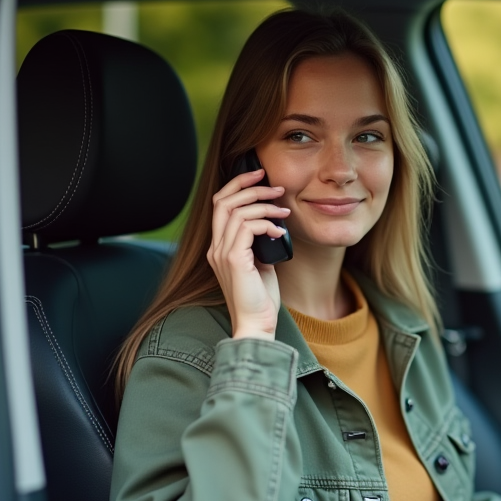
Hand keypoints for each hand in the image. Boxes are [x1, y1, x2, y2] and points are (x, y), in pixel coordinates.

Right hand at [207, 168, 289, 339]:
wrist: (256, 324)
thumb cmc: (260, 298)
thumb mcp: (260, 263)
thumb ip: (258, 243)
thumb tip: (271, 224)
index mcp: (219, 247)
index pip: (220, 204)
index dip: (238, 185)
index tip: (259, 176)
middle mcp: (215, 247)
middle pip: (223, 200)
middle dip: (251, 186)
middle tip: (276, 187)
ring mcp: (221, 253)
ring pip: (237, 210)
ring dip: (265, 206)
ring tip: (285, 212)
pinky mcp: (233, 259)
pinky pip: (246, 227)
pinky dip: (266, 223)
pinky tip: (280, 231)